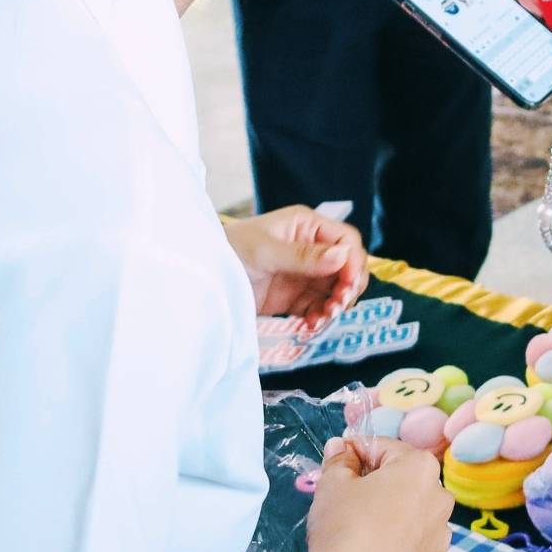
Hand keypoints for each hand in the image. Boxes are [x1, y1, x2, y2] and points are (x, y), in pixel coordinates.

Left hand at [222, 206, 365, 327]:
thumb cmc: (226, 253)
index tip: (348, 284)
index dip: (352, 261)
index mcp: (306, 226)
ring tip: (323, 318)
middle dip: (347, 286)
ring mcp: (304, 274)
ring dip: (336, 304)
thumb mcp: (264, 252)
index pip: (345, 240)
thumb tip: (343, 255)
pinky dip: (321, 317)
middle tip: (337, 306)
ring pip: (336, 289)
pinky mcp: (294, 297)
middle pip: (346, 266)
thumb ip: (303, 256)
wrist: (198, 282)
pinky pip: (319, 306)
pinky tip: (311, 325)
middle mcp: (310, 248)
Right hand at [305, 438, 452, 551]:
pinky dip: (397, 535)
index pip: (383, 447)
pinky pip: (413, 535)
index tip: (338, 459)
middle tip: (344, 494)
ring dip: (388, 508)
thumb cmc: (345, 528)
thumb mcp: (332, 486)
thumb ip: (338, 461)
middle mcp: (440, 494)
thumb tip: (340, 447)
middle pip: (401, 477)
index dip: (356, 451)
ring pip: (409, 507)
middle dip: (373, 482)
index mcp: (420, 466)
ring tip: (359, 523)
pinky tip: (374, 542)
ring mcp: (441, 528)